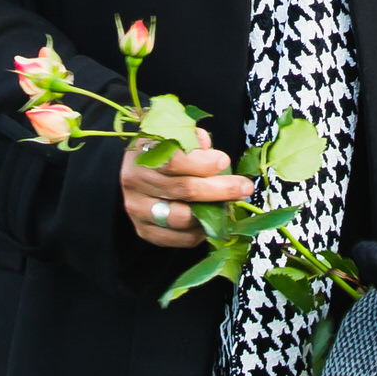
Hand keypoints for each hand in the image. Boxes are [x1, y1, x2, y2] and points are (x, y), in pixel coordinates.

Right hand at [121, 127, 254, 247]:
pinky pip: (180, 238)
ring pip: (183, 217)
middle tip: (243, 186)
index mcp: (142, 155)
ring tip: (227, 205)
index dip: (203, 163)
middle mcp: (136, 183)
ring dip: (211, 213)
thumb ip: (191, 140)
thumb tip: (211, 152)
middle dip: (220, 189)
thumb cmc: (157, 154)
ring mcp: (139, 210)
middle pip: (185, 190)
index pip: (174, 161)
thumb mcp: (169, 137)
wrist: (133, 176)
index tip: (224, 161)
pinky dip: (200, 232)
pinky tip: (211, 221)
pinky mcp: (145, 231)